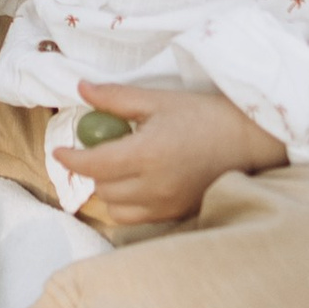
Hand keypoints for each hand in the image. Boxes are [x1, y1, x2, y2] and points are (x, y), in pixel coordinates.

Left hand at [54, 80, 283, 233]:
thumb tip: (81, 89)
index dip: (71, 159)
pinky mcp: (176, 214)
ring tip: (115, 167)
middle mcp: (153, 186)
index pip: (93, 165)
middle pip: (101, 188)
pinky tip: (134, 184)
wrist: (249, 141)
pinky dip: (126, 204)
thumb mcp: (159, 100)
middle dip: (91, 169)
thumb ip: (116, 98)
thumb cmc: (204, 116)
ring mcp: (165, 205)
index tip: (59, 151)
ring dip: (107, 189)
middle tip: (95, 149)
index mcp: (146, 155)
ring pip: (115, 208)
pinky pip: (136, 218)